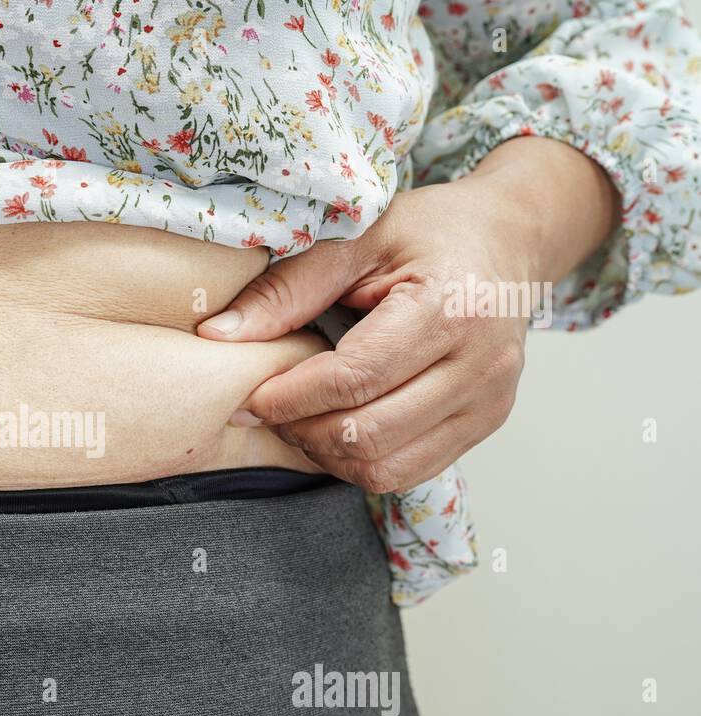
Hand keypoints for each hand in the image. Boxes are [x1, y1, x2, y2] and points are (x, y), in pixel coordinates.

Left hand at [200, 137, 617, 492]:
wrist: (509, 238)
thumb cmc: (434, 231)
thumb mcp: (357, 238)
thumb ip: (287, 290)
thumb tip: (217, 335)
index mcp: (450, 309)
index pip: (354, 379)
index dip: (291, 397)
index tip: (251, 396)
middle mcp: (481, 366)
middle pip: (368, 434)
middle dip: (303, 430)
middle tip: (270, 408)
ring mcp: (489, 402)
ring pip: (387, 468)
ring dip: (329, 455)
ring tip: (302, 419)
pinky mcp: (485, 424)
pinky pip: (409, 471)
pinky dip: (361, 461)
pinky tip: (337, 427)